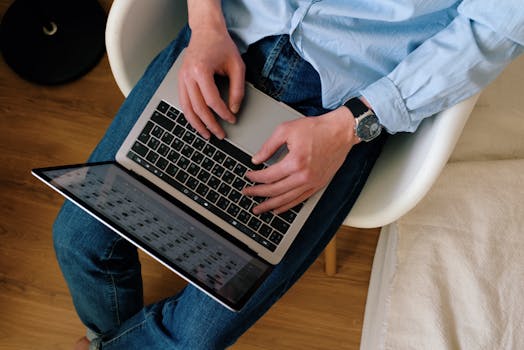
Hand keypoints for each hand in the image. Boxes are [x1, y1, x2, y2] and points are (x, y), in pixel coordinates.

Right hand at [178, 18, 244, 138]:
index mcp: (201, 70)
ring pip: (186, 108)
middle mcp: (188, 76)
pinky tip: (198, 123)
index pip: (212, 100)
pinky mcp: (181, 80)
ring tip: (207, 135)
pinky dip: (190, 115)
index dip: (223, 113)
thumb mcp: (237, 66)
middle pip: (198, 108)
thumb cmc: (221, 45)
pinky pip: (183, 102)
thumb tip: (234, 109)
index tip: (232, 120)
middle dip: (210, 124)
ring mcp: (181, 78)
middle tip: (221, 134)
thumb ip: (237, 89)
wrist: (206, 31)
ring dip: (197, 124)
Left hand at [243, 107, 359, 213]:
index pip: (268, 176)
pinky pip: (300, 200)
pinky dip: (287, 206)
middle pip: (275, 190)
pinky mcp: (318, 185)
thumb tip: (257, 159)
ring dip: (270, 205)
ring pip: (286, 200)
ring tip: (259, 208)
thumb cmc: (317, 129)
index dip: (255, 178)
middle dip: (258, 193)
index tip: (248, 176)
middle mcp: (304, 176)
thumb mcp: (287, 130)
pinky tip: (278, 208)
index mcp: (295, 162)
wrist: (341, 132)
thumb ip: (269, 146)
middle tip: (247, 193)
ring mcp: (312, 183)